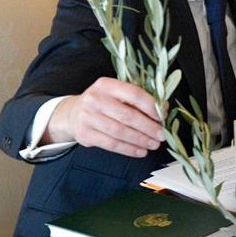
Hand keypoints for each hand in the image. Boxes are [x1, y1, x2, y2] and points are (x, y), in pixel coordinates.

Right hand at [46, 78, 163, 156]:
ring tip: (154, 144)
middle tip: (161, 135)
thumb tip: (163, 110)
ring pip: (120, 132)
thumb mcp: (116, 94)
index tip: (162, 117)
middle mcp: (95, 99)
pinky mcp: (85, 134)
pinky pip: (111, 144)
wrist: (73, 113)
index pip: (134, 94)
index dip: (151, 107)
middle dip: (148, 127)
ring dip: (140, 140)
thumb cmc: (103, 103)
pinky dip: (129, 149)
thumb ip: (137, 99)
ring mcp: (87, 117)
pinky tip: (140, 151)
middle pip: (127, 115)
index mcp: (106, 85)